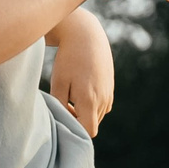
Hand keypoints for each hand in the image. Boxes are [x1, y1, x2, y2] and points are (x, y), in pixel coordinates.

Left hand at [48, 10, 115, 135]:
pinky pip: (102, 107)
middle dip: (78, 121)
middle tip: (63, 104)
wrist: (85, 35)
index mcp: (90, 101)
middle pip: (92, 125)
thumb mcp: (58, 84)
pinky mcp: (110, 88)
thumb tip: (64, 123)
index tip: (62, 116)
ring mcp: (109, 94)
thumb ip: (60, 107)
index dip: (74, 130)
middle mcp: (103, 100)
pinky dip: (91, 105)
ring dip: (84, 113)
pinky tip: (80, 90)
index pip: (88, 131)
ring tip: (70, 95)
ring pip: (97, 116)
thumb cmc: (68, 60)